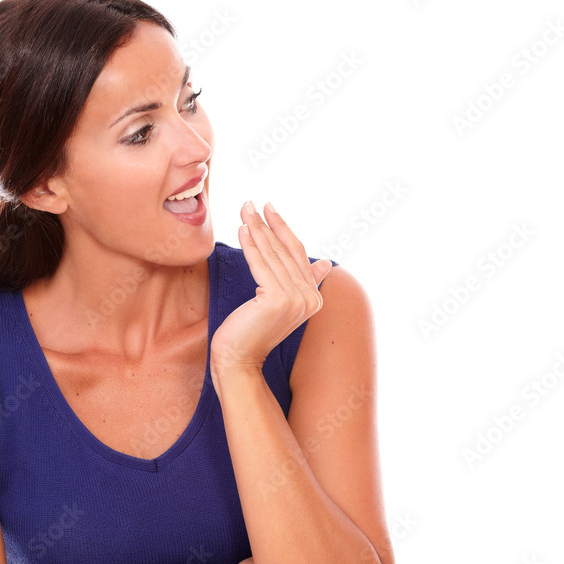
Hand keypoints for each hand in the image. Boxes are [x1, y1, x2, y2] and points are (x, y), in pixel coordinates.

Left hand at [210, 202, 332, 379]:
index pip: (298, 256)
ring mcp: (295, 300)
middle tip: (253, 202)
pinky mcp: (276, 300)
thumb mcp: (280, 303)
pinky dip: (251, 245)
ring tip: (245, 209)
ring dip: (257, 229)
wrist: (238, 361)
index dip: (283, 231)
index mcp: (314, 299)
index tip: (269, 210)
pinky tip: (243, 229)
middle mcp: (309, 299)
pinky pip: (261, 265)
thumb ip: (302, 281)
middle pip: (286, 253)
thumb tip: (325, 263)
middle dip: (267, 225)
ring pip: (272, 256)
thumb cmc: (252, 333)